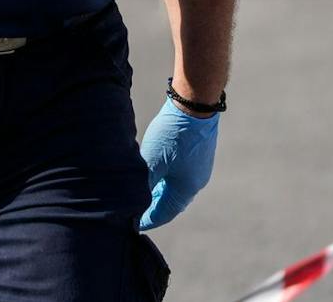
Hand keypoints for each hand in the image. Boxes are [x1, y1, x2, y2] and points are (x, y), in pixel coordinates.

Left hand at [139, 97, 219, 229]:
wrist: (194, 107)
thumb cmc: (172, 136)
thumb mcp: (152, 161)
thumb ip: (145, 183)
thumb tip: (134, 200)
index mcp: (186, 188)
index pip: (165, 212)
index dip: (149, 219)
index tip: (135, 225)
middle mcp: (195, 181)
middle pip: (171, 201)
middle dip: (153, 206)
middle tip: (135, 211)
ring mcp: (198, 167)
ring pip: (175, 186)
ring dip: (159, 191)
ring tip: (142, 194)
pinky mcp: (196, 154)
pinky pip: (179, 173)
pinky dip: (165, 178)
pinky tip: (154, 172)